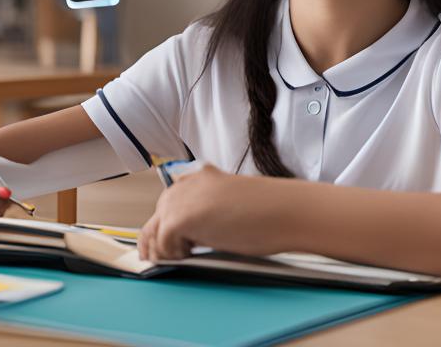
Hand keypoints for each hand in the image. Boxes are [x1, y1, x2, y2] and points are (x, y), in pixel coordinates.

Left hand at [137, 165, 288, 261]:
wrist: (286, 211)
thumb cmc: (269, 213)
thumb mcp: (230, 206)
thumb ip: (207, 214)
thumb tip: (188, 238)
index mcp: (201, 178)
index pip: (170, 202)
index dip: (165, 225)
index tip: (165, 245)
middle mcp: (187, 184)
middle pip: (157, 215)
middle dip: (158, 239)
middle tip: (165, 260)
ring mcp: (182, 199)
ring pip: (154, 229)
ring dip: (163, 249)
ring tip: (178, 261)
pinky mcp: (182, 217)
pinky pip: (162, 242)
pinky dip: (171, 254)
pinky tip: (188, 257)